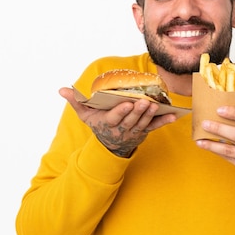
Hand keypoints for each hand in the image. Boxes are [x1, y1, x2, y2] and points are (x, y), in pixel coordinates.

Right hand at [59, 87, 176, 156]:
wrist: (110, 145)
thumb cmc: (98, 125)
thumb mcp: (85, 115)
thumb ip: (75, 101)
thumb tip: (62, 89)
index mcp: (108, 123)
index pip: (115, 117)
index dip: (121, 111)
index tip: (127, 103)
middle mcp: (122, 128)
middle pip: (131, 119)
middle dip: (138, 111)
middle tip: (145, 102)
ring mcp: (134, 131)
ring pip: (143, 123)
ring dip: (150, 115)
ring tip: (156, 105)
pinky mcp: (144, 132)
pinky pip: (155, 127)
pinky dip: (164, 121)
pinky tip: (173, 116)